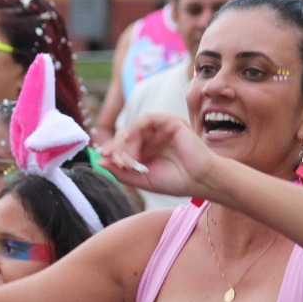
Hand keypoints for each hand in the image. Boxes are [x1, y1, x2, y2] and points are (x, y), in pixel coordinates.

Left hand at [102, 113, 217, 198]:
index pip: (126, 144)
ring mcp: (164, 128)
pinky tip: (132, 144)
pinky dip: (136, 129)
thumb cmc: (179, 182)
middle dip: (118, 147)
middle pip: (128, 134)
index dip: (113, 150)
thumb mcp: (144, 180)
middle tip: (114, 159)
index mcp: (150, 150)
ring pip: (136, 127)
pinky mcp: (171, 122)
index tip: (103, 158)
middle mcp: (156, 137)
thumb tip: (100, 163)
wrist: (202, 181)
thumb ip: (123, 172)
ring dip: (127, 140)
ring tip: (126, 157)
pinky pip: (148, 119)